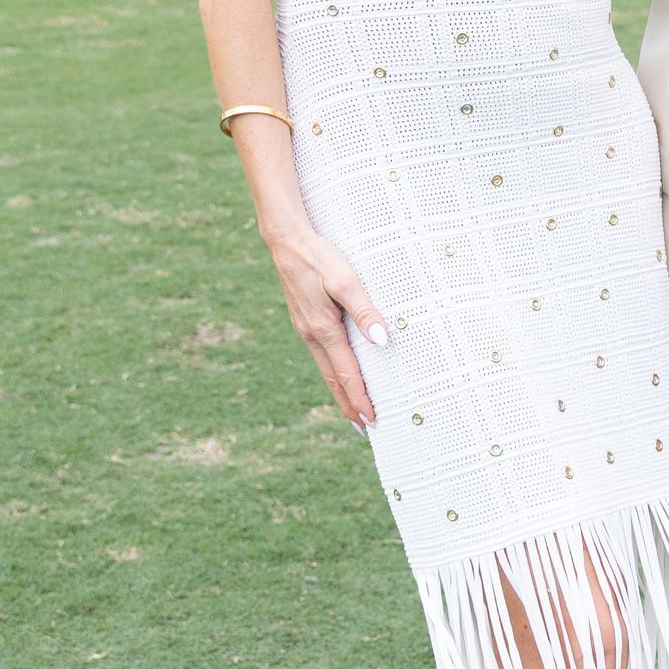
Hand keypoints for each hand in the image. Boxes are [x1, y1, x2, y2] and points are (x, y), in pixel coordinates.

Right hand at [265, 220, 389, 427]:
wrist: (287, 241)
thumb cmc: (318, 257)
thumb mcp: (345, 280)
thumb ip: (364, 310)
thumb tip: (382, 341)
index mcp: (323, 329)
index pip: (345, 373)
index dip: (359, 398)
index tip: (370, 420)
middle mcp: (312, 335)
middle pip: (333, 380)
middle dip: (349, 404)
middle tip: (364, 427)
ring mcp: (306, 329)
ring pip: (325, 369)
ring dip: (340, 391)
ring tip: (354, 409)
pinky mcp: (305, 320)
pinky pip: (321, 355)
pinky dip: (332, 372)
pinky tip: (339, 372)